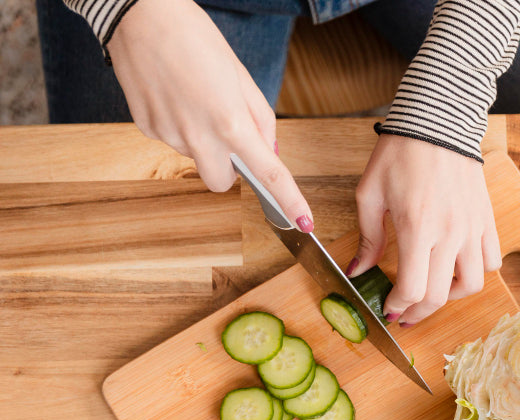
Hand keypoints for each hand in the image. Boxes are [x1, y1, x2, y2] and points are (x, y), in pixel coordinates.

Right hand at [107, 0, 312, 230]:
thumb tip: (268, 150)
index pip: (268, 173)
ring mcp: (168, 135)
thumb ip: (260, 118)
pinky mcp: (145, 127)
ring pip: (195, 157)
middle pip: (221, 183)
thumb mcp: (241, 76)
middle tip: (228, 135)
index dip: (289, 201)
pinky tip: (173, 94)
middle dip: (230, 170)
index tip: (305, 222)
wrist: (139, 13)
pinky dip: (178, 125)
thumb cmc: (195, 37)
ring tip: (194, 96)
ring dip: (201, 140)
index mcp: (230, 122)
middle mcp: (198, 136)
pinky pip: (172, 140)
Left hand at [351, 135, 501, 324]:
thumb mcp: (370, 194)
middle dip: (418, 312)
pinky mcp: (486, 220)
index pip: (412, 289)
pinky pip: (491, 260)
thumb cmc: (401, 153)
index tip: (388, 309)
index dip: (398, 307)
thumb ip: (367, 238)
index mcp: (417, 227)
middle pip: (439, 295)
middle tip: (405, 313)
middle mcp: (449, 233)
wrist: (438, 121)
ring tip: (434, 291)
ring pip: (472, 284)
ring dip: (450, 296)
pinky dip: (476, 271)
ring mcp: (472, 228)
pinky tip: (457, 266)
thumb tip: (357, 271)